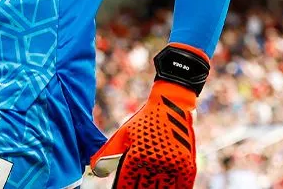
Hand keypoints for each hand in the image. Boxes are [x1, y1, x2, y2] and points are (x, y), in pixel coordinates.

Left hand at [90, 43, 209, 187]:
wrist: (172, 102)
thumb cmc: (145, 118)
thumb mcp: (124, 133)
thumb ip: (108, 153)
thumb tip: (95, 170)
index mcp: (136, 157)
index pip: (126, 184)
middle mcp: (154, 163)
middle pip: (145, 188)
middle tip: (137, 188)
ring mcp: (172, 165)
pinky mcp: (187, 164)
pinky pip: (182, 185)